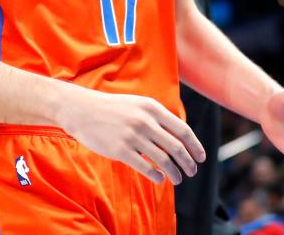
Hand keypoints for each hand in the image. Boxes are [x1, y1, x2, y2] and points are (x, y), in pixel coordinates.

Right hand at [57, 87, 205, 185]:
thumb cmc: (112, 108)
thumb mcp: (138, 104)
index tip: (201, 157)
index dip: (195, 146)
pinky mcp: (121, 150)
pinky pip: (146, 167)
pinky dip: (156, 176)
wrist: (82, 110)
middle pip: (176, 147)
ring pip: (163, 160)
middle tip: (192, 171)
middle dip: (188, 162)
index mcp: (152, 108)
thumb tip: (178, 134)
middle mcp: (145, 121)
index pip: (182, 130)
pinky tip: (159, 179)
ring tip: (178, 178)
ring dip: (175, 172)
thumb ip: (157, 117)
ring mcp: (133, 136)